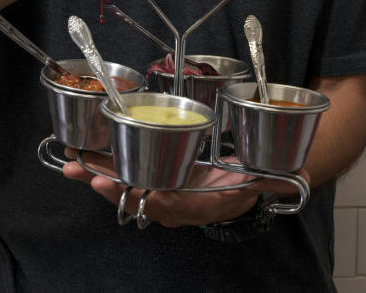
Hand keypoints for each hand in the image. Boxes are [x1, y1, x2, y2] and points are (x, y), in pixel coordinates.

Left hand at [61, 153, 295, 228]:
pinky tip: (73, 157)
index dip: (161, 202)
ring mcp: (155, 193)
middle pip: (140, 201)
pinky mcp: (144, 180)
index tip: (147, 196)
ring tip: (69, 165)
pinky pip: (117, 176)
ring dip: (94, 176)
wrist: (228, 189)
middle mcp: (172, 204)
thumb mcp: (258, 180)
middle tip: (93, 180)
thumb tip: (295, 177)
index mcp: (199, 205)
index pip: (179, 208)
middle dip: (116, 191)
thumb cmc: (240, 182)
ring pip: (122, 189)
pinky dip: (95, 166)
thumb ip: (274, 179)